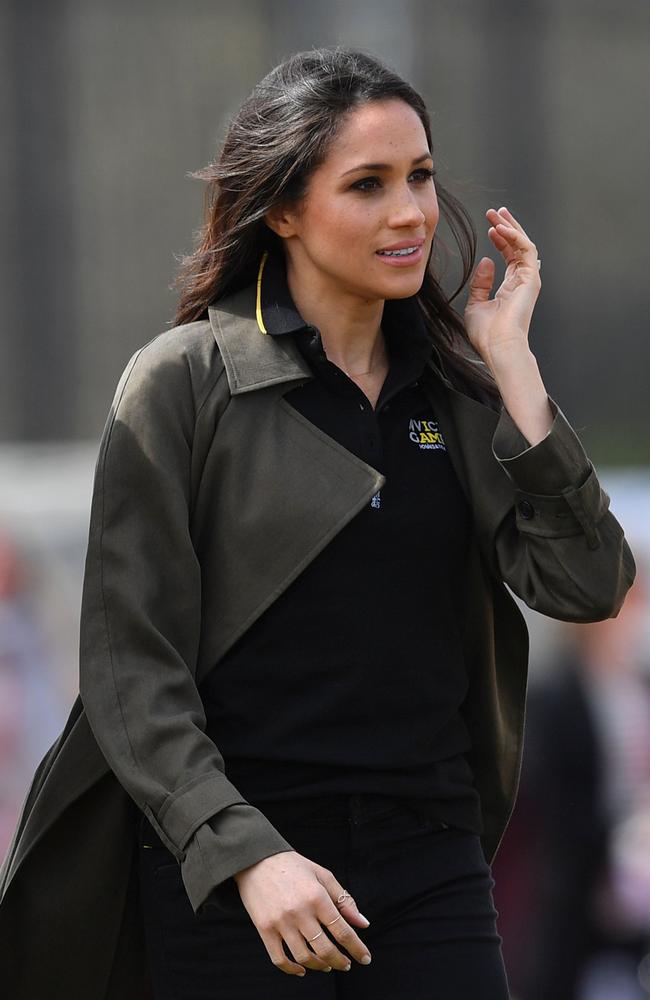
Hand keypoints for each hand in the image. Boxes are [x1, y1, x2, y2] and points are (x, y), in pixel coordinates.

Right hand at [233, 850, 371, 976]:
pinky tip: (302, 969)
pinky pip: (279, 959)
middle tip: (346, 964)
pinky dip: (292, 970)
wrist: (256, 860)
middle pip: (325, 949)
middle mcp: (299, 912)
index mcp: (317, 896)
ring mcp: (280, 922)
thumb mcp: (322, 875)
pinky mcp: (264, 929)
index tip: (365, 958)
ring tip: (327, 965)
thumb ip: (344, 899)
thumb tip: (363, 923)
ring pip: (304, 957)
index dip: (357, 948)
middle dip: (341, 961)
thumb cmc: (293, 866)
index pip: (342, 930)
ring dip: (320, 966)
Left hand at [463, 205, 541, 371]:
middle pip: (518, 247)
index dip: (500, 240)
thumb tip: (486, 261)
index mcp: (510, 287)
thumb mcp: (476, 304)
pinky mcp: (531, 278)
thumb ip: (480, 283)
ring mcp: (528, 279)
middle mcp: (521, 281)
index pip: (509, 256)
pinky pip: (526, 249)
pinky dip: (515, 236)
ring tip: (497, 215)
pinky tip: (501, 228)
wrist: (498, 345)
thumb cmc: (487, 333)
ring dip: (511, 227)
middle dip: (507, 227)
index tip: (489, 228)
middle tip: (495, 212)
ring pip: (523, 244)